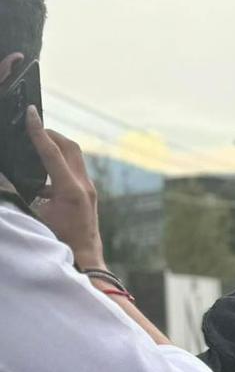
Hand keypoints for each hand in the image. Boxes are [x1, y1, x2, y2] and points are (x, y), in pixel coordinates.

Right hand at [24, 107, 105, 268]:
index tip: (30, 112)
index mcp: (71, 190)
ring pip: (74, 157)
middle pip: (69, 147)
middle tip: (31, 128)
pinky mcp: (88, 195)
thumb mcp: (35, 216)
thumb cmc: (60, 242)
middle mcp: (84, 186)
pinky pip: (74, 170)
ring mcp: (89, 190)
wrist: (86, 259)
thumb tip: (7, 179)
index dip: (38, 130)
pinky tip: (42, 175)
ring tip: (36, 145)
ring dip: (55, 148)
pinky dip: (58, 164)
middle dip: (50, 134)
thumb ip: (20, 195)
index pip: (52, 152)